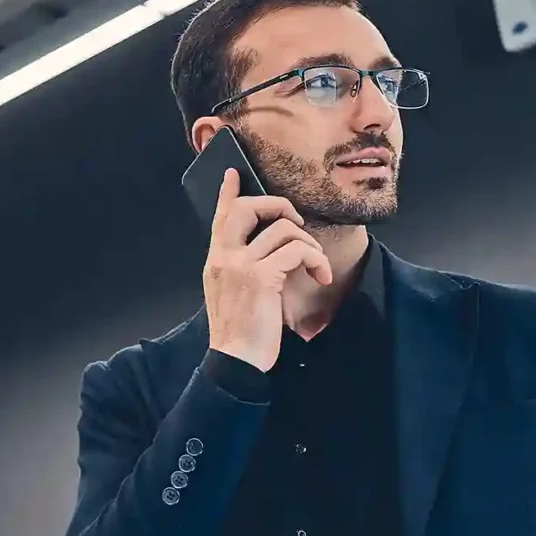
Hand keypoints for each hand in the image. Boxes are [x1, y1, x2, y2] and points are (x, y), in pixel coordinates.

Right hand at [202, 166, 331, 371]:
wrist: (236, 361)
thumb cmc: (239, 332)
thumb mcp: (233, 294)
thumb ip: (241, 268)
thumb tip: (265, 249)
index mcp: (216, 261)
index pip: (220, 218)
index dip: (228, 193)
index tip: (233, 173)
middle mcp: (224, 257)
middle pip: (247, 207)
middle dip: (278, 206)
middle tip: (296, 222)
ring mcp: (241, 265)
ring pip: (282, 228)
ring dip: (308, 243)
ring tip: (315, 266)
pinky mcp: (262, 276)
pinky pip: (297, 250)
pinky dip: (315, 261)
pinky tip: (320, 278)